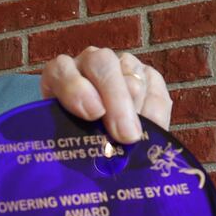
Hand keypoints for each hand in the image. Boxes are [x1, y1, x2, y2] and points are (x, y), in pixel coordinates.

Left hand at [39, 47, 171, 143]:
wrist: (96, 136)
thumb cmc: (74, 137)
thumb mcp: (64, 137)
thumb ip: (66, 137)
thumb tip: (80, 152)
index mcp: (59, 74)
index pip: (62, 70)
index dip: (76, 89)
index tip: (92, 114)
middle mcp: (89, 62)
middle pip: (103, 65)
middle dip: (116, 99)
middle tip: (125, 134)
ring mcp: (120, 65)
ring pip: (133, 76)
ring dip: (136, 110)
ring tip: (136, 138)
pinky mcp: (147, 75)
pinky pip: (156, 89)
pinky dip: (155, 113)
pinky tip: (152, 130)